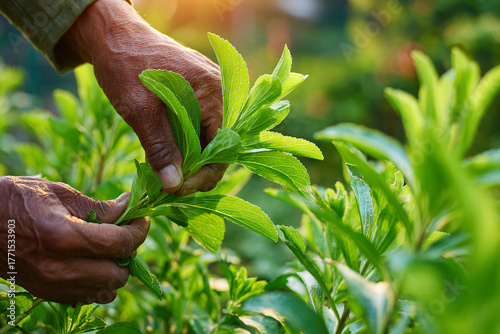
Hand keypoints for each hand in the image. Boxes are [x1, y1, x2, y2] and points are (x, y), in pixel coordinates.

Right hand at [0, 176, 149, 304]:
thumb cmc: (16, 200)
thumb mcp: (58, 193)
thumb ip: (98, 206)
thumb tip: (131, 206)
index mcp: (63, 236)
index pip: (119, 243)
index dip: (138, 230)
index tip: (141, 219)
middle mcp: (59, 267)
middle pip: (119, 273)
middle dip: (129, 252)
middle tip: (124, 232)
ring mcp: (52, 285)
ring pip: (107, 290)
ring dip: (116, 269)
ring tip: (108, 248)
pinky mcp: (47, 293)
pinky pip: (89, 297)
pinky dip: (99, 282)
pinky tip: (92, 262)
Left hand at [60, 0, 226, 195]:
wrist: (113, 37)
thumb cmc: (125, 66)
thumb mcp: (140, 111)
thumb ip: (160, 148)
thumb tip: (173, 185)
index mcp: (213, 91)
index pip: (222, 147)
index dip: (203, 174)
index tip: (177, 190)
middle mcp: (220, 91)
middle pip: (218, 145)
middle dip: (197, 170)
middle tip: (170, 187)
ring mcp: (211, 92)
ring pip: (208, 138)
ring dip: (190, 160)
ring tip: (167, 176)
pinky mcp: (199, 95)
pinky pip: (200, 127)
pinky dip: (186, 145)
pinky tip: (169, 157)